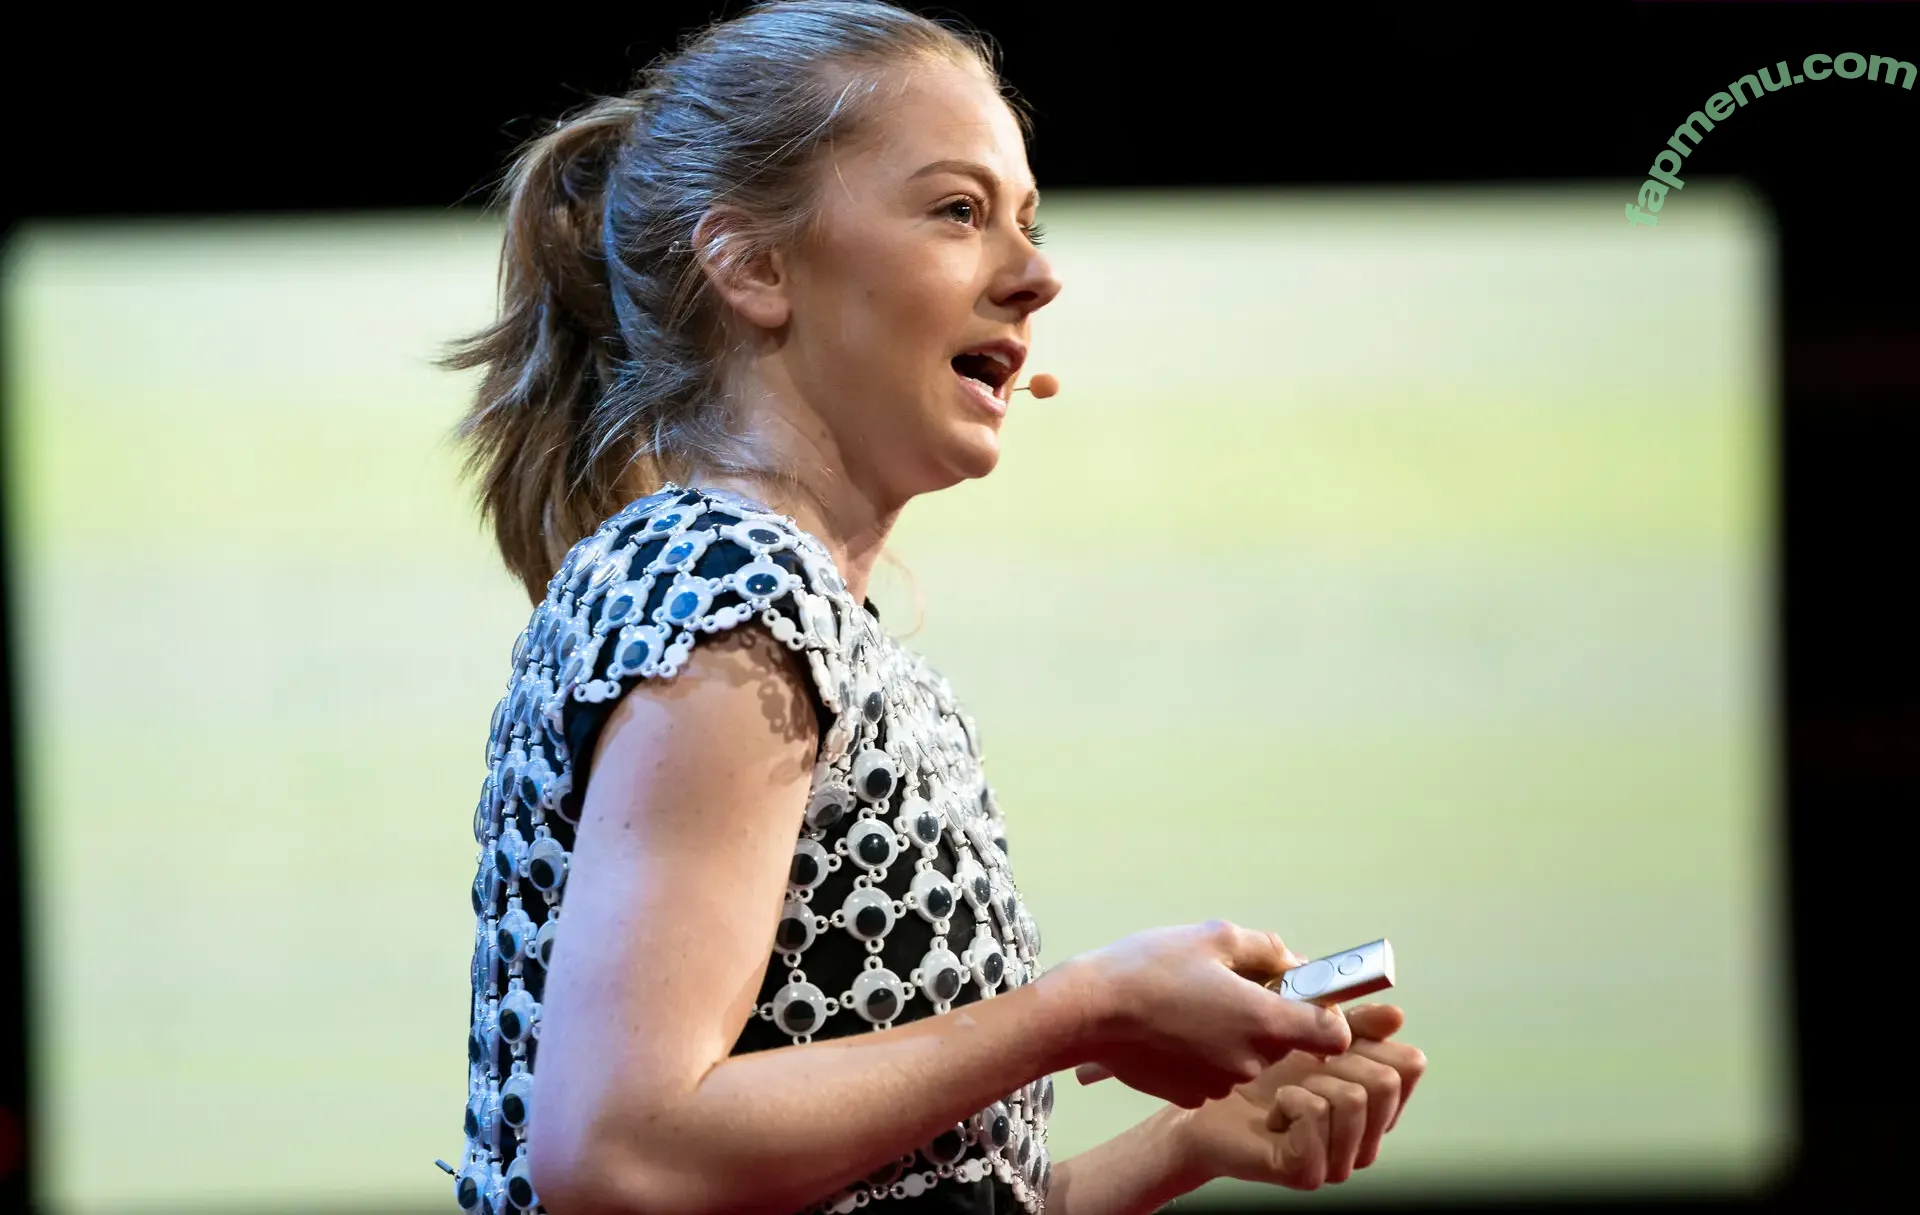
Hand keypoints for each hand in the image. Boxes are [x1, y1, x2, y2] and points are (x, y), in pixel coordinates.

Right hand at [1057, 921, 1352, 1109]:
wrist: (1087, 1012)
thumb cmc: (1149, 968)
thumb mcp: (1213, 936)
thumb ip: (1267, 949)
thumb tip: (1294, 963)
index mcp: (1264, 1020)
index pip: (1334, 1034)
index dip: (1327, 1013)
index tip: (1302, 995)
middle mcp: (1250, 1061)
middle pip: (1284, 1040)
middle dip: (1267, 1013)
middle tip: (1227, 984)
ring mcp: (1221, 1084)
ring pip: (1247, 1055)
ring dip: (1233, 1032)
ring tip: (1191, 1004)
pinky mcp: (1192, 1095)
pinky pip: (1216, 1072)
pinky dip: (1204, 1053)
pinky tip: (1173, 1029)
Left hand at [1166, 1004, 1426, 1190]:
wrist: (1204, 1110)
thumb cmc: (1258, 1075)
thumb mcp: (1309, 1039)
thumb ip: (1354, 1026)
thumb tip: (1395, 1015)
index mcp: (1376, 1108)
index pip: (1410, 1063)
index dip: (1371, 1039)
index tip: (1332, 1038)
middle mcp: (1367, 1140)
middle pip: (1387, 1080)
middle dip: (1338, 1060)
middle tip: (1304, 1070)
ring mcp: (1340, 1162)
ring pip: (1354, 1097)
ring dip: (1310, 1081)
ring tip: (1286, 1094)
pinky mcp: (1309, 1172)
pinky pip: (1315, 1111)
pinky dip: (1287, 1100)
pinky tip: (1272, 1114)